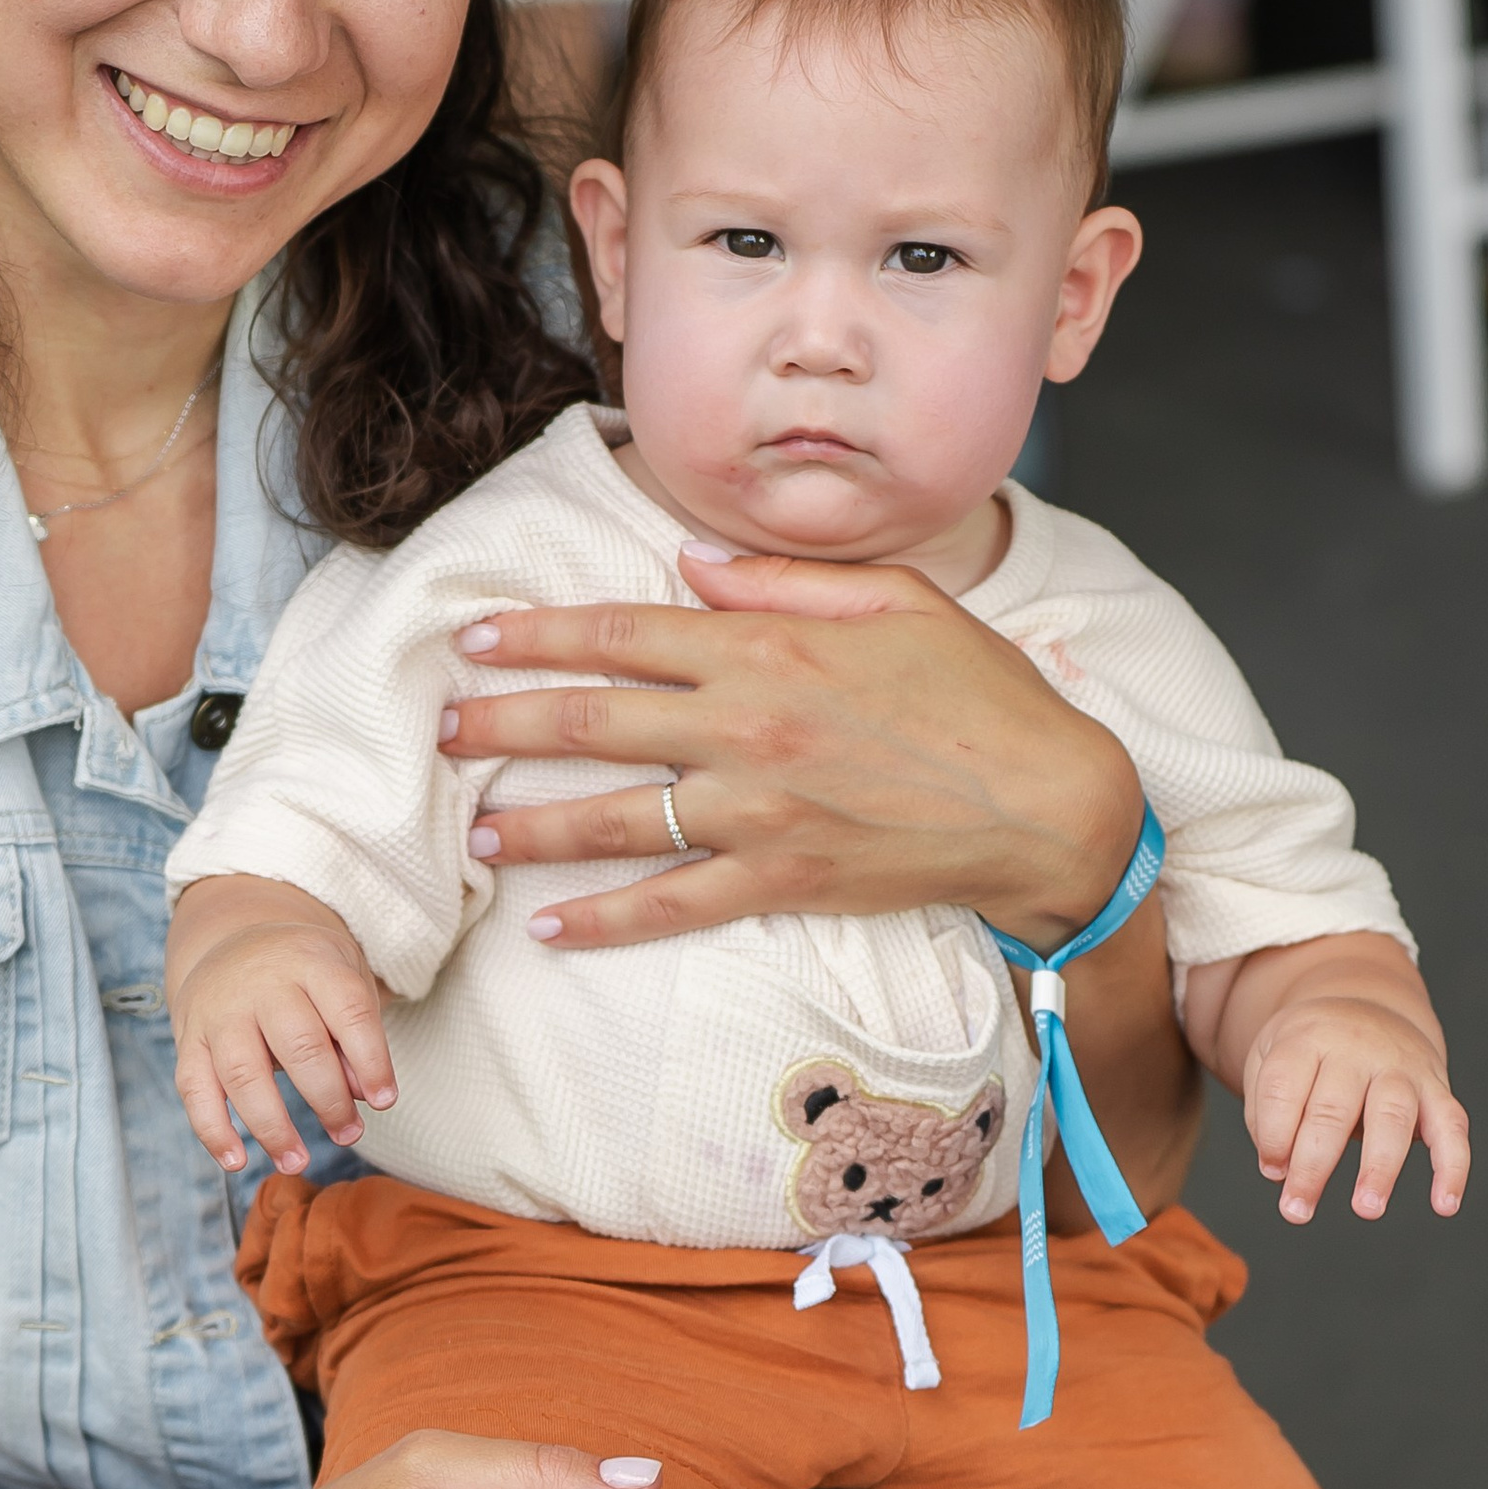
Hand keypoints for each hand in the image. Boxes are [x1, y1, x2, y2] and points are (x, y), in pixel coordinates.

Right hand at [168, 872, 396, 1172]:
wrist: (231, 939)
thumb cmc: (304, 974)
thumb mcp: (343, 981)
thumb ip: (357, 1035)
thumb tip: (363, 1096)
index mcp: (310, 962)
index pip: (349, 1010)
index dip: (372, 1060)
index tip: (384, 1102)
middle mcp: (262, 984)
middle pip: (298, 1046)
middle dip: (328, 1100)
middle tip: (349, 1135)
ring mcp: (220, 1012)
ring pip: (243, 1073)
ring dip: (272, 1127)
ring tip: (297, 1162)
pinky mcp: (189, 1040)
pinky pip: (195, 1089)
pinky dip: (213, 1130)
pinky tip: (237, 1160)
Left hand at [444, 548, 1145, 952]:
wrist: (1046, 804)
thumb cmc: (980, 692)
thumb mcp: (893, 599)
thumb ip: (780, 580)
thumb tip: (689, 561)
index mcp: (764, 648)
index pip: (619, 632)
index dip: (536, 636)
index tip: (474, 639)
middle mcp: (743, 728)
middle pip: (589, 721)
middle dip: (501, 724)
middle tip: (442, 729)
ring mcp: (756, 812)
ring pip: (612, 818)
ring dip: (531, 823)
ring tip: (475, 829)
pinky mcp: (779, 881)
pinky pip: (670, 906)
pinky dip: (604, 921)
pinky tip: (551, 927)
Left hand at [1247, 990, 1469, 1222]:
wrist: (1370, 1004)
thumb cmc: (1310, 1049)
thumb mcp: (1270, 1058)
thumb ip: (1266, 1112)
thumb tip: (1279, 1170)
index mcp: (1307, 1038)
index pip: (1284, 1087)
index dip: (1274, 1134)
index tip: (1272, 1171)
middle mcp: (1356, 1049)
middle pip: (1333, 1109)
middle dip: (1313, 1166)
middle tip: (1297, 1212)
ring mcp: (1401, 1067)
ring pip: (1393, 1117)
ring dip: (1380, 1167)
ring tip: (1366, 1209)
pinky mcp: (1437, 1088)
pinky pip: (1452, 1127)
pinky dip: (1453, 1167)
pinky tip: (1445, 1205)